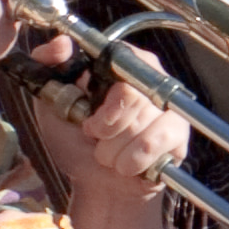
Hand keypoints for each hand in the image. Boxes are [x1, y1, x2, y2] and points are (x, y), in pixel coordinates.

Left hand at [34, 68, 184, 228]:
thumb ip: (48, 68)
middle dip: (104, 126)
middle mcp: (151, 79)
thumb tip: (62, 43)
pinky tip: (127, 165)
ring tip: (109, 155)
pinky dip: (131, 160)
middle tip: (94, 137)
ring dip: (114, 149)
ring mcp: (170, 106)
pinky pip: (153, 143)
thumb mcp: (50, 104)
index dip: (102, 92)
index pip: (121, 58)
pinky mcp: (180, 134)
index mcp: (120, 65)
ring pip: (140, 123)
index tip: (89, 112)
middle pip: (131, 95)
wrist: (99, 185)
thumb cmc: (75, 142)